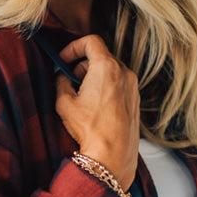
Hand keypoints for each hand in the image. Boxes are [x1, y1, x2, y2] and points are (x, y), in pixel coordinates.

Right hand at [54, 34, 139, 191]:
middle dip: (82, 64)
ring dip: (94, 76)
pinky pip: (119, 84)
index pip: (91, 41)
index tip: (64, 59)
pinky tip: (96, 105)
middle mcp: (124, 72)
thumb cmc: (91, 129)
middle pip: (101, 56)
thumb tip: (62, 77)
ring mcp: (133, 86)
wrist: (113, 155)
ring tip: (82, 95)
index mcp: (106, 67)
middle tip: (70, 79)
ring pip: (111, 70)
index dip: (73, 47)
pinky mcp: (136, 100)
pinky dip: (106, 87)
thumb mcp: (64, 103)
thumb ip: (61, 83)